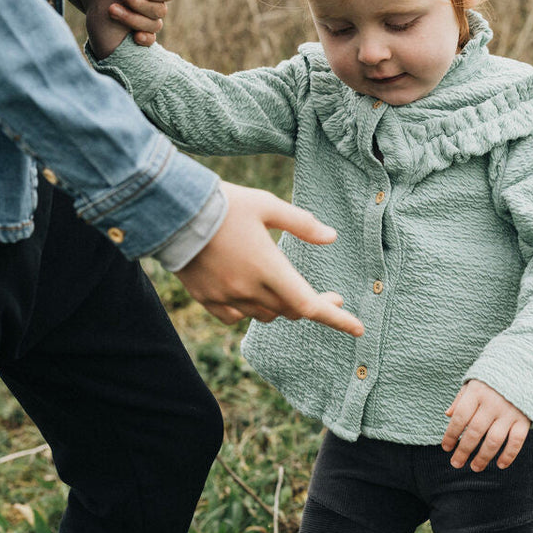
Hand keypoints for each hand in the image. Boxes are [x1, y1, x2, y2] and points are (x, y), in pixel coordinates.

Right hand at [175, 182, 365, 335]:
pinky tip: (250, 293)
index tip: (359, 328)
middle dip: (311, 304)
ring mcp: (226, 298)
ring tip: (284, 287)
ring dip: (281, 305)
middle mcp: (249, 290)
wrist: (174, 212)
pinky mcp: (207, 299)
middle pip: (290, 311)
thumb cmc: (225, 204)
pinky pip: (236, 317)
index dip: (337, 319)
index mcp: (269, 268)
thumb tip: (331, 237)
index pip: (310, 305)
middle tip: (329, 295)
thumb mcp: (268, 205)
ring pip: (265, 316)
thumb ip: (302, 224)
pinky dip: (249, 309)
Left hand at [441, 380, 529, 471]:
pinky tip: (499, 465)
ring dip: (483, 457)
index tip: (446, 448)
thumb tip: (447, 415)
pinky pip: (516, 441)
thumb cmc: (493, 378)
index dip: (451, 434)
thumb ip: (461, 399)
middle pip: (475, 432)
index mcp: (477, 392)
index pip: (460, 417)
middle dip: (463, 450)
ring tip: (474, 467)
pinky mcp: (524, 419)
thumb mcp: (474, 382)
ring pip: (494, 440)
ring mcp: (510, 412)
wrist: (525, 367)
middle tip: (455, 464)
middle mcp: (493, 403)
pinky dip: (509, 455)